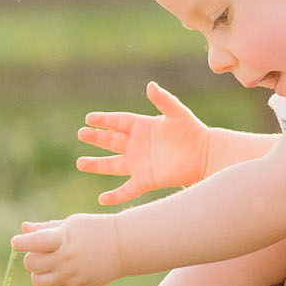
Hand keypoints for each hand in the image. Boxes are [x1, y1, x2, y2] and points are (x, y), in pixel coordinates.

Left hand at [11, 215, 123, 285]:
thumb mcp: (70, 223)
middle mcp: (65, 259)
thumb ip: (45, 227)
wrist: (123, 246)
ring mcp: (71, 276)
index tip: (17, 242)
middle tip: (42, 251)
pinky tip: (54, 277)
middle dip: (31, 257)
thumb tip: (23, 228)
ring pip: (37, 280)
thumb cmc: (94, 229)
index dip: (20, 243)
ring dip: (38, 272)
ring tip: (49, 264)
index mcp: (62, 239)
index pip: (32, 243)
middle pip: (31, 264)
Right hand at [76, 82, 211, 204]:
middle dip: (96, 138)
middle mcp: (137, 145)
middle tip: (81, 134)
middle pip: (111, 141)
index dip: (104, 120)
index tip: (89, 118)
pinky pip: (127, 189)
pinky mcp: (146, 180)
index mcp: (142, 127)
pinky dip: (115, 195)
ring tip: (80, 163)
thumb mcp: (177, 113)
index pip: (118, 122)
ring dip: (97, 164)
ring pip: (112, 165)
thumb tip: (150, 85)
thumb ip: (163, 100)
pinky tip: (102, 199)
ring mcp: (140, 164)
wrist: (206, 156)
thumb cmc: (193, 132)